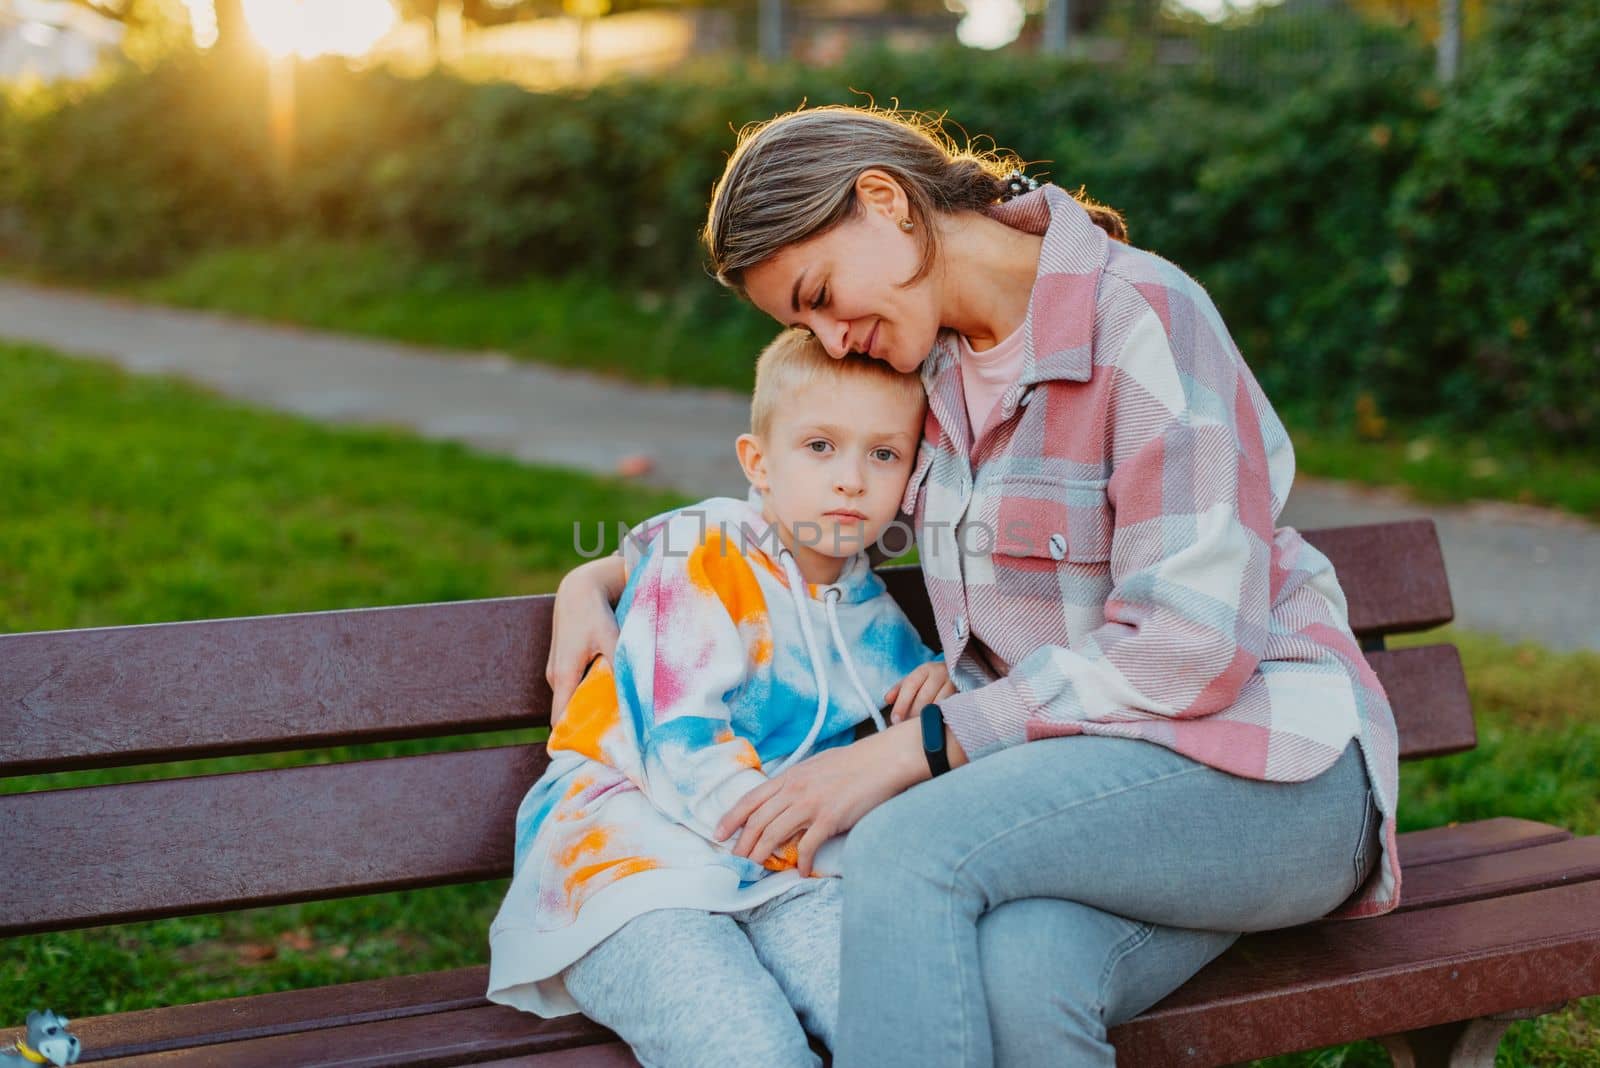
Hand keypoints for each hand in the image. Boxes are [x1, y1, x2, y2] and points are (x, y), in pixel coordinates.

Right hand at [545, 557, 625, 725]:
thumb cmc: (594, 613)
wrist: (577, 589)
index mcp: (564, 676)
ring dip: (589, 710)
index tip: (593, 754)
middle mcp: (555, 678)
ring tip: (615, 721)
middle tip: (614, 741)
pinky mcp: (562, 666)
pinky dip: (587, 695)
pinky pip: (572, 690)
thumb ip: (620, 667)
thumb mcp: (611, 639)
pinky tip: (608, 696)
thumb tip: (635, 696)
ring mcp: (556, 672)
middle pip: (567, 714)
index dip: (572, 739)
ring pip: (571, 701)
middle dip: (586, 728)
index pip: (559, 721)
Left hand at [714, 721, 928, 876]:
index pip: (750, 799)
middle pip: (758, 821)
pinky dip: (802, 862)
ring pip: (774, 835)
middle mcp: (794, 789)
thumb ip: (798, 783)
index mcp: (790, 776)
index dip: (731, 818)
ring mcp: (810, 804)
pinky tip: (802, 871)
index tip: (718, 835)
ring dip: (762, 855)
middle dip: (743, 844)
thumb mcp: (816, 766)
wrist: (883, 760)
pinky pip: (807, 846)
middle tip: (737, 861)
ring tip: (757, 868)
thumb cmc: (854, 763)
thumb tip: (786, 800)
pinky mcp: (829, 818)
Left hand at [885, 661, 957, 723]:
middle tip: (906, 727)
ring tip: (920, 729)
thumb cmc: (931, 682)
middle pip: (925, 696)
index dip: (902, 703)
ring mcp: (955, 683)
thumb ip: (899, 690)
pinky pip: (952, 709)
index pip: (911, 685)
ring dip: (929, 718)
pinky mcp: (965, 695)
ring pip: (940, 704)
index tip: (895, 720)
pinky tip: (936, 727)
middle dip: (914, 714)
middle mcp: (941, 673)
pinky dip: (943, 718)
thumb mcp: (915, 681)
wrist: (960, 674)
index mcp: (925, 669)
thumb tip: (887, 699)